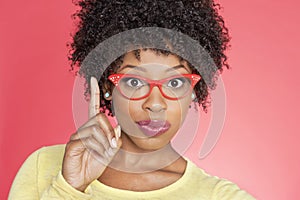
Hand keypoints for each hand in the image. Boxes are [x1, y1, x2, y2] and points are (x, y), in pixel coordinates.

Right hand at [62, 76, 121, 191]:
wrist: (81, 180)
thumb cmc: (93, 164)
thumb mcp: (110, 152)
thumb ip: (115, 140)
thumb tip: (118, 127)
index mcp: (93, 128)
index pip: (93, 107)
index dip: (94, 93)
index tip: (94, 79)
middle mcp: (84, 129)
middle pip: (99, 117)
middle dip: (109, 131)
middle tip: (113, 145)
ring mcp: (77, 135)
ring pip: (95, 128)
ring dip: (104, 142)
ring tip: (104, 153)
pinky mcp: (72, 143)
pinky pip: (87, 138)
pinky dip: (97, 147)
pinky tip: (95, 154)